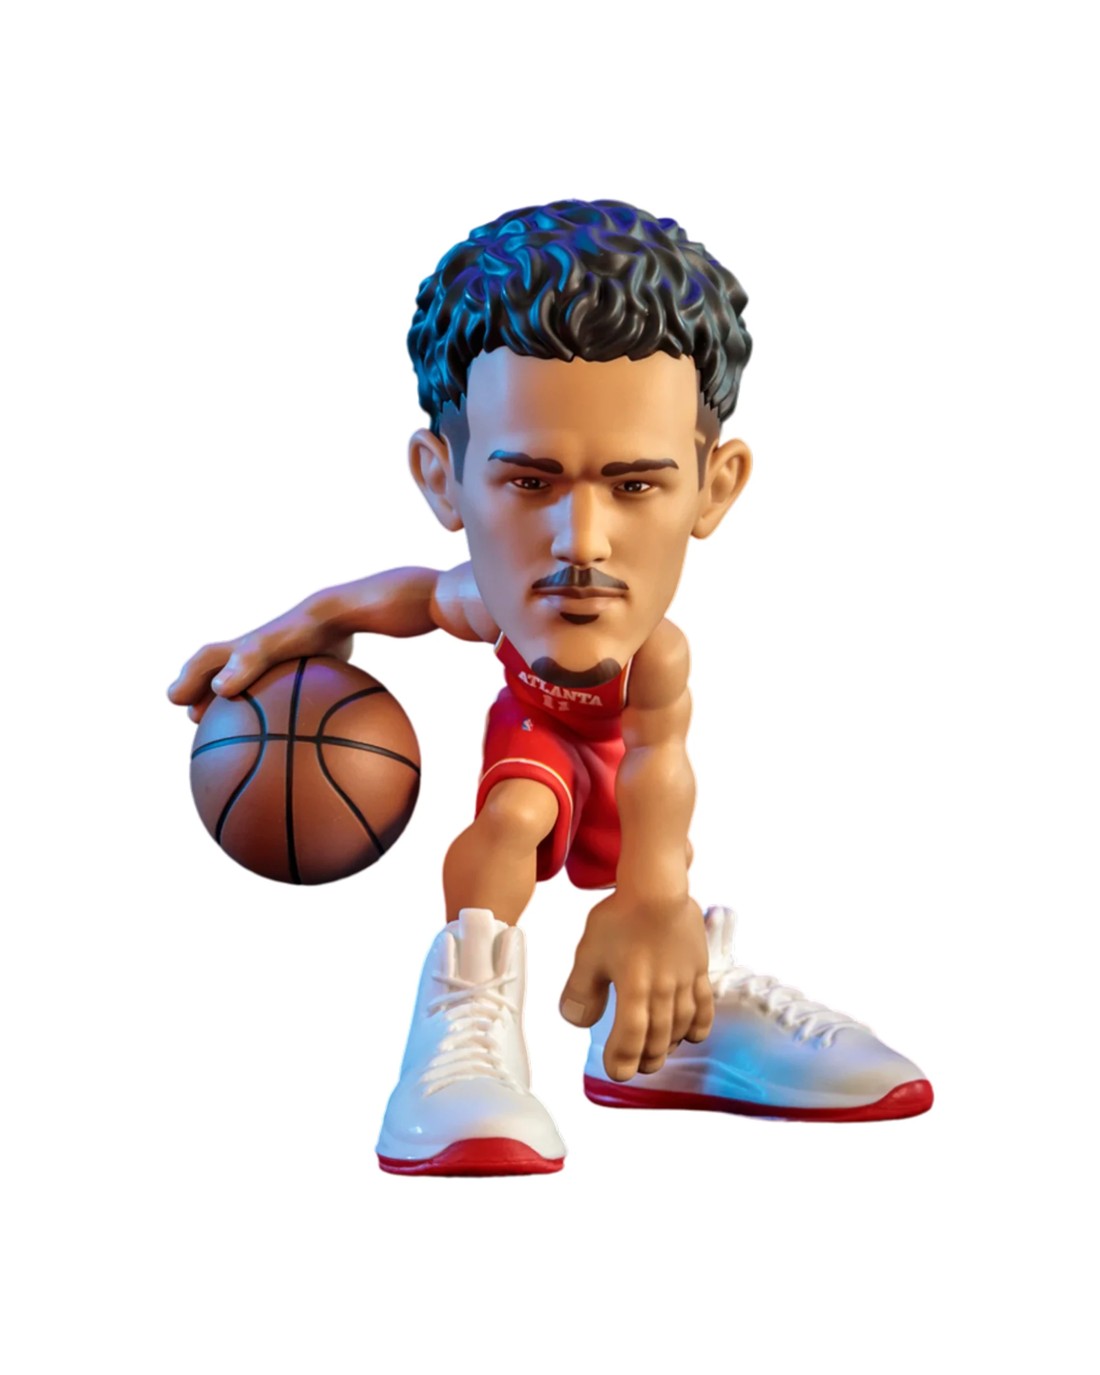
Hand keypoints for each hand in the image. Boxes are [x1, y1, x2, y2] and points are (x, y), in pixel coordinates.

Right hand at [167, 608, 352, 722]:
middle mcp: (256, 655)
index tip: (175, 699)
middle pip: (221, 674)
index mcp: (240, 649)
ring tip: (233, 728)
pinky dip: (277, 711)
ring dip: (238, 702)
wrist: (340, 617)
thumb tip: (219, 689)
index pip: (204, 662)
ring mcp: (279, 661)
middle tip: (195, 717)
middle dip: (204, 693)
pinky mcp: (301, 668)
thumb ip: (245, 664)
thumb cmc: (301, 630)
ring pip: (251, 684)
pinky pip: (282, 693)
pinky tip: (288, 733)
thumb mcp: (269, 646)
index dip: (187, 680)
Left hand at [560, 892, 713, 1080]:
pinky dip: (699, 1026)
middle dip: (645, 1059)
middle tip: (636, 1066)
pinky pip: (704, 1006)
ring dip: (669, 1046)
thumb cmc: (620, 917)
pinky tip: (691, 1036)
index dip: (623, 1060)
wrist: (657, 888)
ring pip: (680, 1026)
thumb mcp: (588, 953)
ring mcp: (684, 982)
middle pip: (657, 1037)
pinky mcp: (699, 969)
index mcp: (633, 990)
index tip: (616, 1070)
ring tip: (657, 1054)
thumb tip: (576, 1021)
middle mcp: (662, 991)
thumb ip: (580, 991)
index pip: (630, 1037)